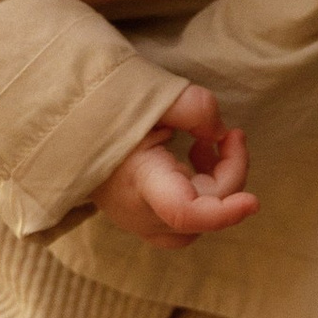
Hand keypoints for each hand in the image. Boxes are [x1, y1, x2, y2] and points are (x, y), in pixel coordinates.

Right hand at [92, 86, 257, 244]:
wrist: (65, 124)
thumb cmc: (104, 107)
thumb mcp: (151, 94)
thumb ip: (195, 107)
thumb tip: (221, 134)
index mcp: (139, 182)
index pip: (185, 214)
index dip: (224, 213)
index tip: (253, 202)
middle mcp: (139, 213)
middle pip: (204, 211)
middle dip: (230, 172)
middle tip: (232, 134)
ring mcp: (139, 222)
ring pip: (199, 222)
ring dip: (217, 185)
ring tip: (207, 147)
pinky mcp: (143, 219)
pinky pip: (186, 220)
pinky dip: (202, 193)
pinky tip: (194, 159)